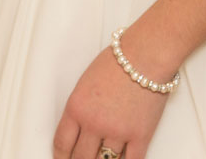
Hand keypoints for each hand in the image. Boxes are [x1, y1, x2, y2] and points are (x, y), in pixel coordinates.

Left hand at [52, 47, 167, 158]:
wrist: (145, 56)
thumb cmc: (116, 62)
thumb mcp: (84, 84)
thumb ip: (80, 109)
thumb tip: (78, 130)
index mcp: (76, 108)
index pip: (62, 143)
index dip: (61, 156)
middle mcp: (94, 123)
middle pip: (81, 157)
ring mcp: (118, 132)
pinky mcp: (140, 136)